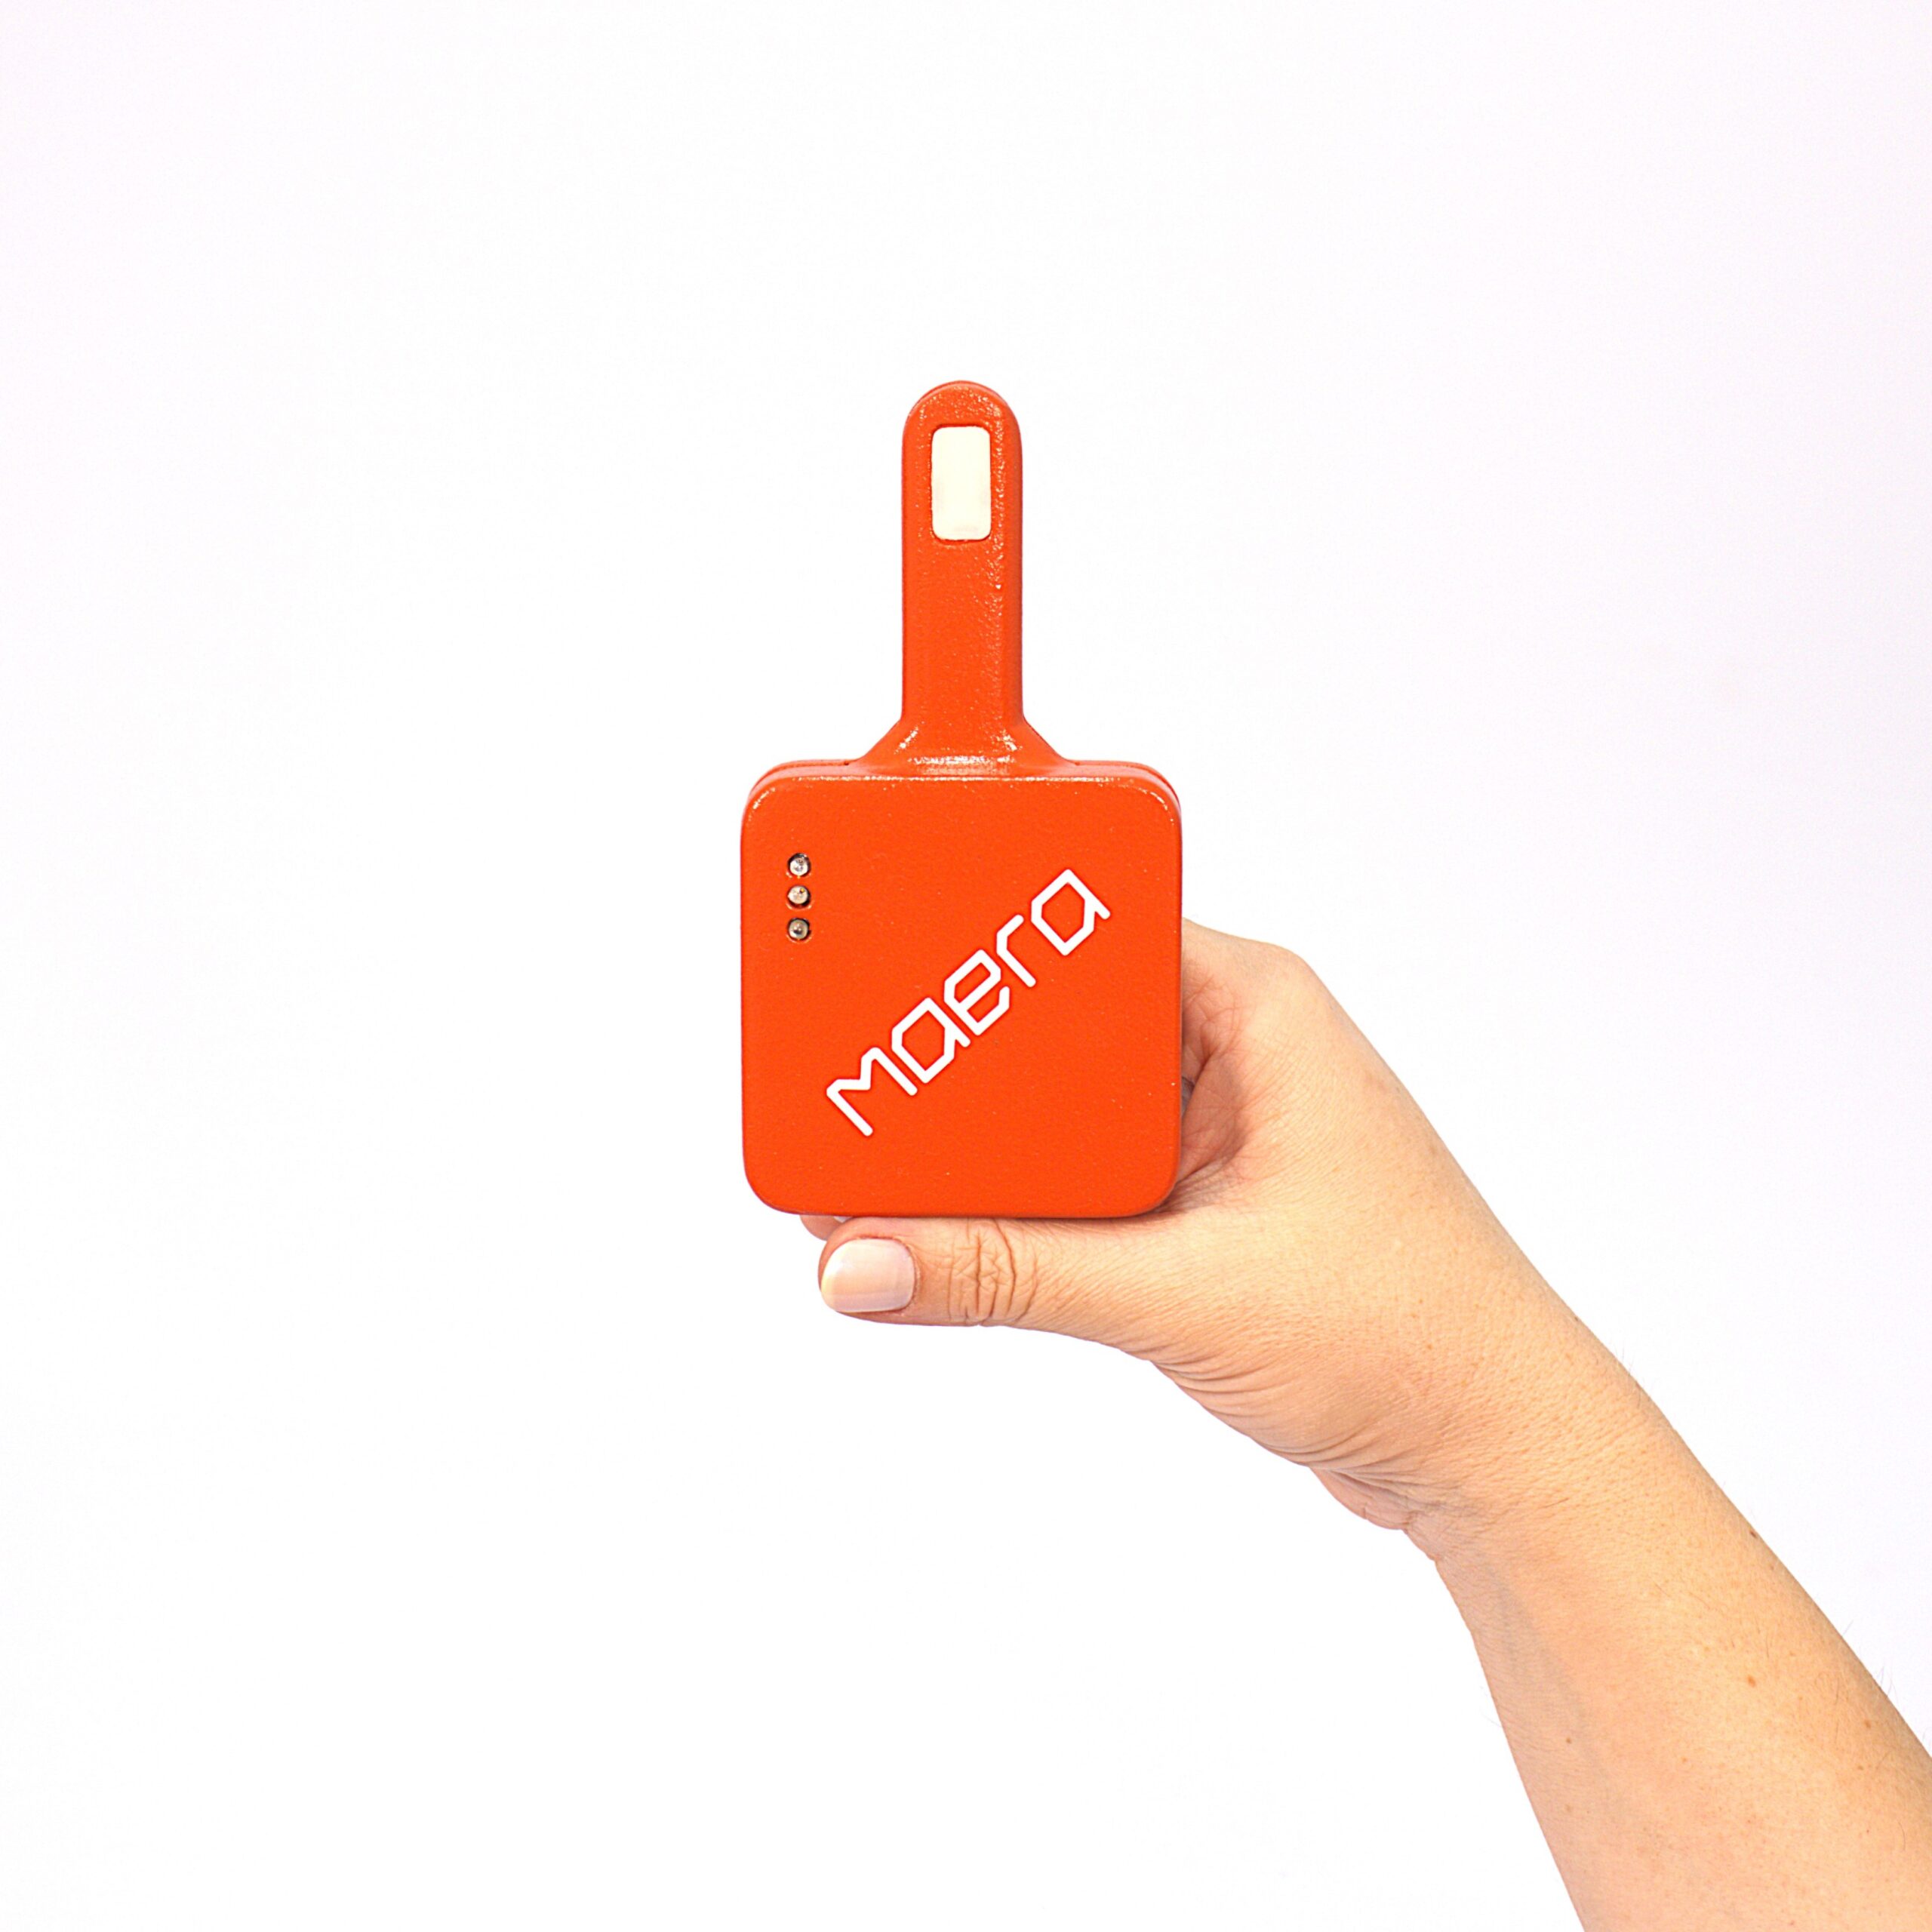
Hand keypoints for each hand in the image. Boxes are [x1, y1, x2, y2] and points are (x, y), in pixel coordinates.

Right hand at [807, 920, 1623, 1550]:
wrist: (1498, 1455)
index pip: (1089, 927)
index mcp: (1258, 1006)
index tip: (880, 963)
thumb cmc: (1411, 1338)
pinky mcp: (1208, 1208)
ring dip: (990, 1151)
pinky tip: (954, 1237)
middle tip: (850, 1087)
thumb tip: (867, 1261)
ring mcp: (1223, 1132)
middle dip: (962, 1066)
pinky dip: (1026, 1210)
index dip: (981, 940)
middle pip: (1061, 1022)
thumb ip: (1010, 1274)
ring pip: (1067, 1112)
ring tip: (878, 1171)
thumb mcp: (1183, 1294)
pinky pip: (1088, 1184)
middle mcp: (1238, 1050)